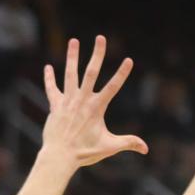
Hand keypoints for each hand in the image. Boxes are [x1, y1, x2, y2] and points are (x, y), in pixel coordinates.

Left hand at [41, 36, 147, 169]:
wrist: (60, 156)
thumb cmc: (85, 152)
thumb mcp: (109, 147)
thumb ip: (128, 143)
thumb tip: (146, 148)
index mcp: (96, 108)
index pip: (113, 87)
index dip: (122, 73)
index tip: (129, 60)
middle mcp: (82, 100)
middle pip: (91, 72)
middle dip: (97, 54)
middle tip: (101, 38)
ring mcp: (67, 101)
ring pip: (70, 74)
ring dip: (72, 56)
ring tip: (74, 41)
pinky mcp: (55, 106)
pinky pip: (52, 89)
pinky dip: (50, 78)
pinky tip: (48, 67)